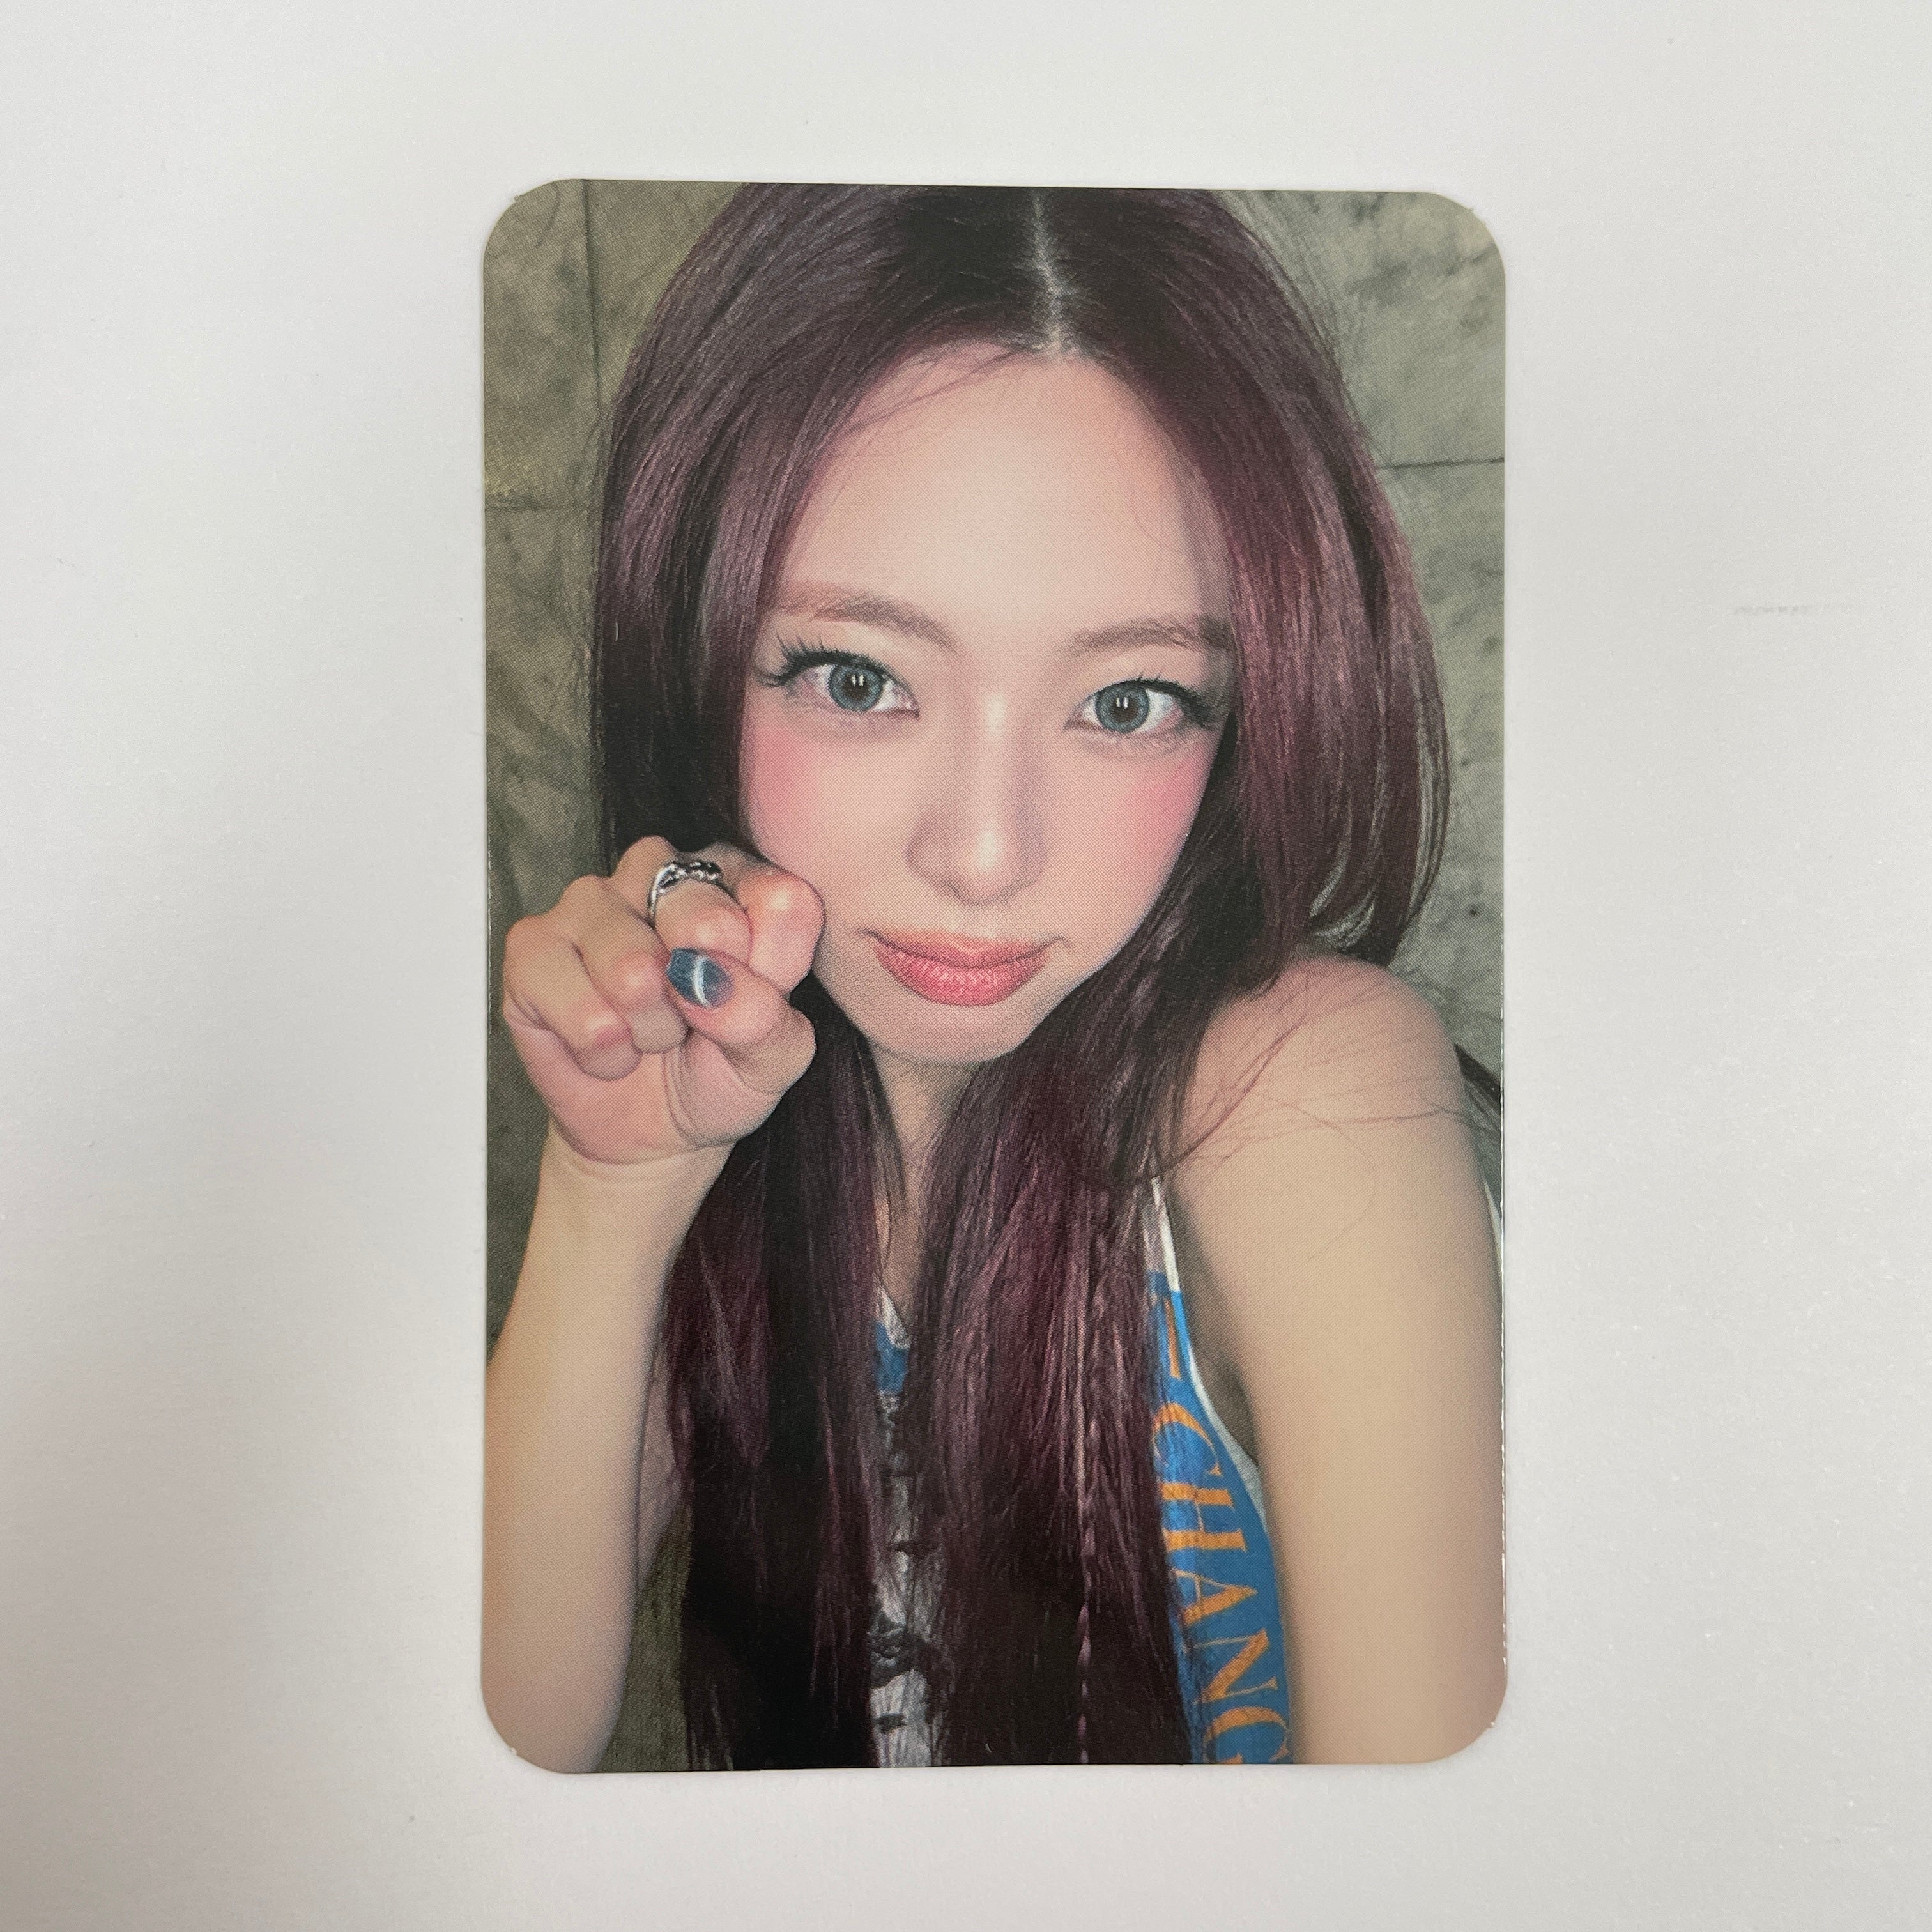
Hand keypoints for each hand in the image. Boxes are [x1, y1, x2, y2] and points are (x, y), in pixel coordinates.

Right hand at [501, 838, 822, 1168]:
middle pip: (704, 919)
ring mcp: (589, 900)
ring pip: (633, 966)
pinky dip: (602, 1051)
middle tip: (691, 1018)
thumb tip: (708, 983)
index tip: (748, 1002)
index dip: (768, 973)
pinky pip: (582, 1011)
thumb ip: (767, 1014)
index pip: (780, 899)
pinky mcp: (531, 945)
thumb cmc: (718, 1073)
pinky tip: (605, 1045)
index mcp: (734, 878)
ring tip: (648, 1033)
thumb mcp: (774, 1057)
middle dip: (702, 1001)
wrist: (652, 1133)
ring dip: (650, 1028)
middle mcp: (659, 871)